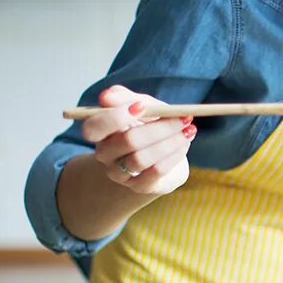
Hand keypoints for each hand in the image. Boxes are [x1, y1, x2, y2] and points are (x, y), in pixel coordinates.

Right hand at [81, 85, 196, 195]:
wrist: (163, 153)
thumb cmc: (148, 124)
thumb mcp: (141, 104)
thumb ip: (126, 98)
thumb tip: (106, 97)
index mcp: (100, 131)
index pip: (93, 128)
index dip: (116, 117)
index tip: (142, 106)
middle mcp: (105, 154)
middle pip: (127, 141)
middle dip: (159, 128)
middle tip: (183, 118)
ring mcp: (120, 173)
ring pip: (141, 158)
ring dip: (170, 142)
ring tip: (188, 130)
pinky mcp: (139, 186)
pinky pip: (156, 171)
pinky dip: (174, 155)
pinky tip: (184, 144)